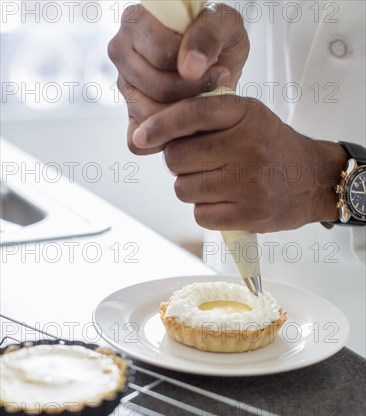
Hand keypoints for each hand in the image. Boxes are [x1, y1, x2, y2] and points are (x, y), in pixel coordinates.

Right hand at [108, 3, 248, 153]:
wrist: (217, 64)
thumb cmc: (218, 39)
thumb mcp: (223, 25)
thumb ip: (208, 36)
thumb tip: (188, 69)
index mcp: (136, 22)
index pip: (161, 55)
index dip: (195, 68)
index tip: (220, 68)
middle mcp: (121, 53)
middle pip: (156, 88)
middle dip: (193, 95)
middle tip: (217, 89)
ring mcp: (124, 88)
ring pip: (148, 118)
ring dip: (184, 119)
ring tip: (206, 104)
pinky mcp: (129, 118)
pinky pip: (138, 144)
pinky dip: (167, 142)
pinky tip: (189, 127)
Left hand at [132, 95, 346, 231]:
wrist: (313, 179)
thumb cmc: (272, 147)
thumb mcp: (248, 116)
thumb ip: (207, 115)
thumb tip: (154, 132)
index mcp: (245, 115)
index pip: (191, 115)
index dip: (159, 127)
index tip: (141, 138)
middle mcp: (248, 147)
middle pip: (178, 158)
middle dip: (179, 163)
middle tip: (199, 163)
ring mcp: (249, 183)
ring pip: (184, 189)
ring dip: (191, 188)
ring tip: (216, 182)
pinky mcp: (249, 214)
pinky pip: (200, 215)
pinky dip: (206, 211)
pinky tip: (224, 202)